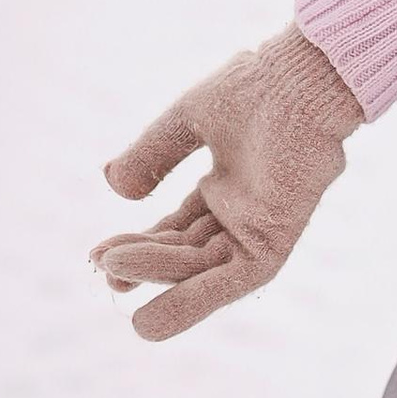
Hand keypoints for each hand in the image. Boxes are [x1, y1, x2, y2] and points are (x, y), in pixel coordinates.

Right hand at [92, 26, 362, 340]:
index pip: (178, 227)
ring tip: (119, 294)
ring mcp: (260, 224)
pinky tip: (154, 319)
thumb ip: (153, 154)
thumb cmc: (258, 85)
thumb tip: (112, 186)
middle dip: (147, 265)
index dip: (140, 244)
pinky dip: (197, 300)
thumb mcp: (189, 120)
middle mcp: (243, 210)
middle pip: (188, 251)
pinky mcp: (277, 236)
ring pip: (205, 267)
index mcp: (227, 184)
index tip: (98, 256)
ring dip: (164, 280)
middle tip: (106, 276)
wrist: (298, 77)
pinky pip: (235, 278)